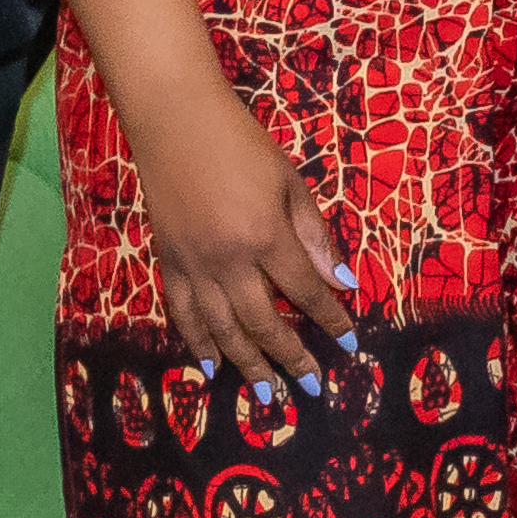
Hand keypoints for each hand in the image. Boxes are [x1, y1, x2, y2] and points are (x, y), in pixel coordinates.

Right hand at [119, 81, 355, 389]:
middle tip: (309, 386)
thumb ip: (313, 235)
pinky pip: (183, 313)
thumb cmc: (242, 145)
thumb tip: (340, 280)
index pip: (305, 290)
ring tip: (266, 395)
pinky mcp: (168, 261)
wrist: (176, 122)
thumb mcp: (290, 182)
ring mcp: (193, 264)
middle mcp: (227, 259)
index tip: (349, 341)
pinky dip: (198, 343)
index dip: (329, 318)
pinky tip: (211, 366)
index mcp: (264, 236)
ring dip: (246, 365)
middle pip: (263, 322)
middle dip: (290, 357)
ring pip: (222, 329)